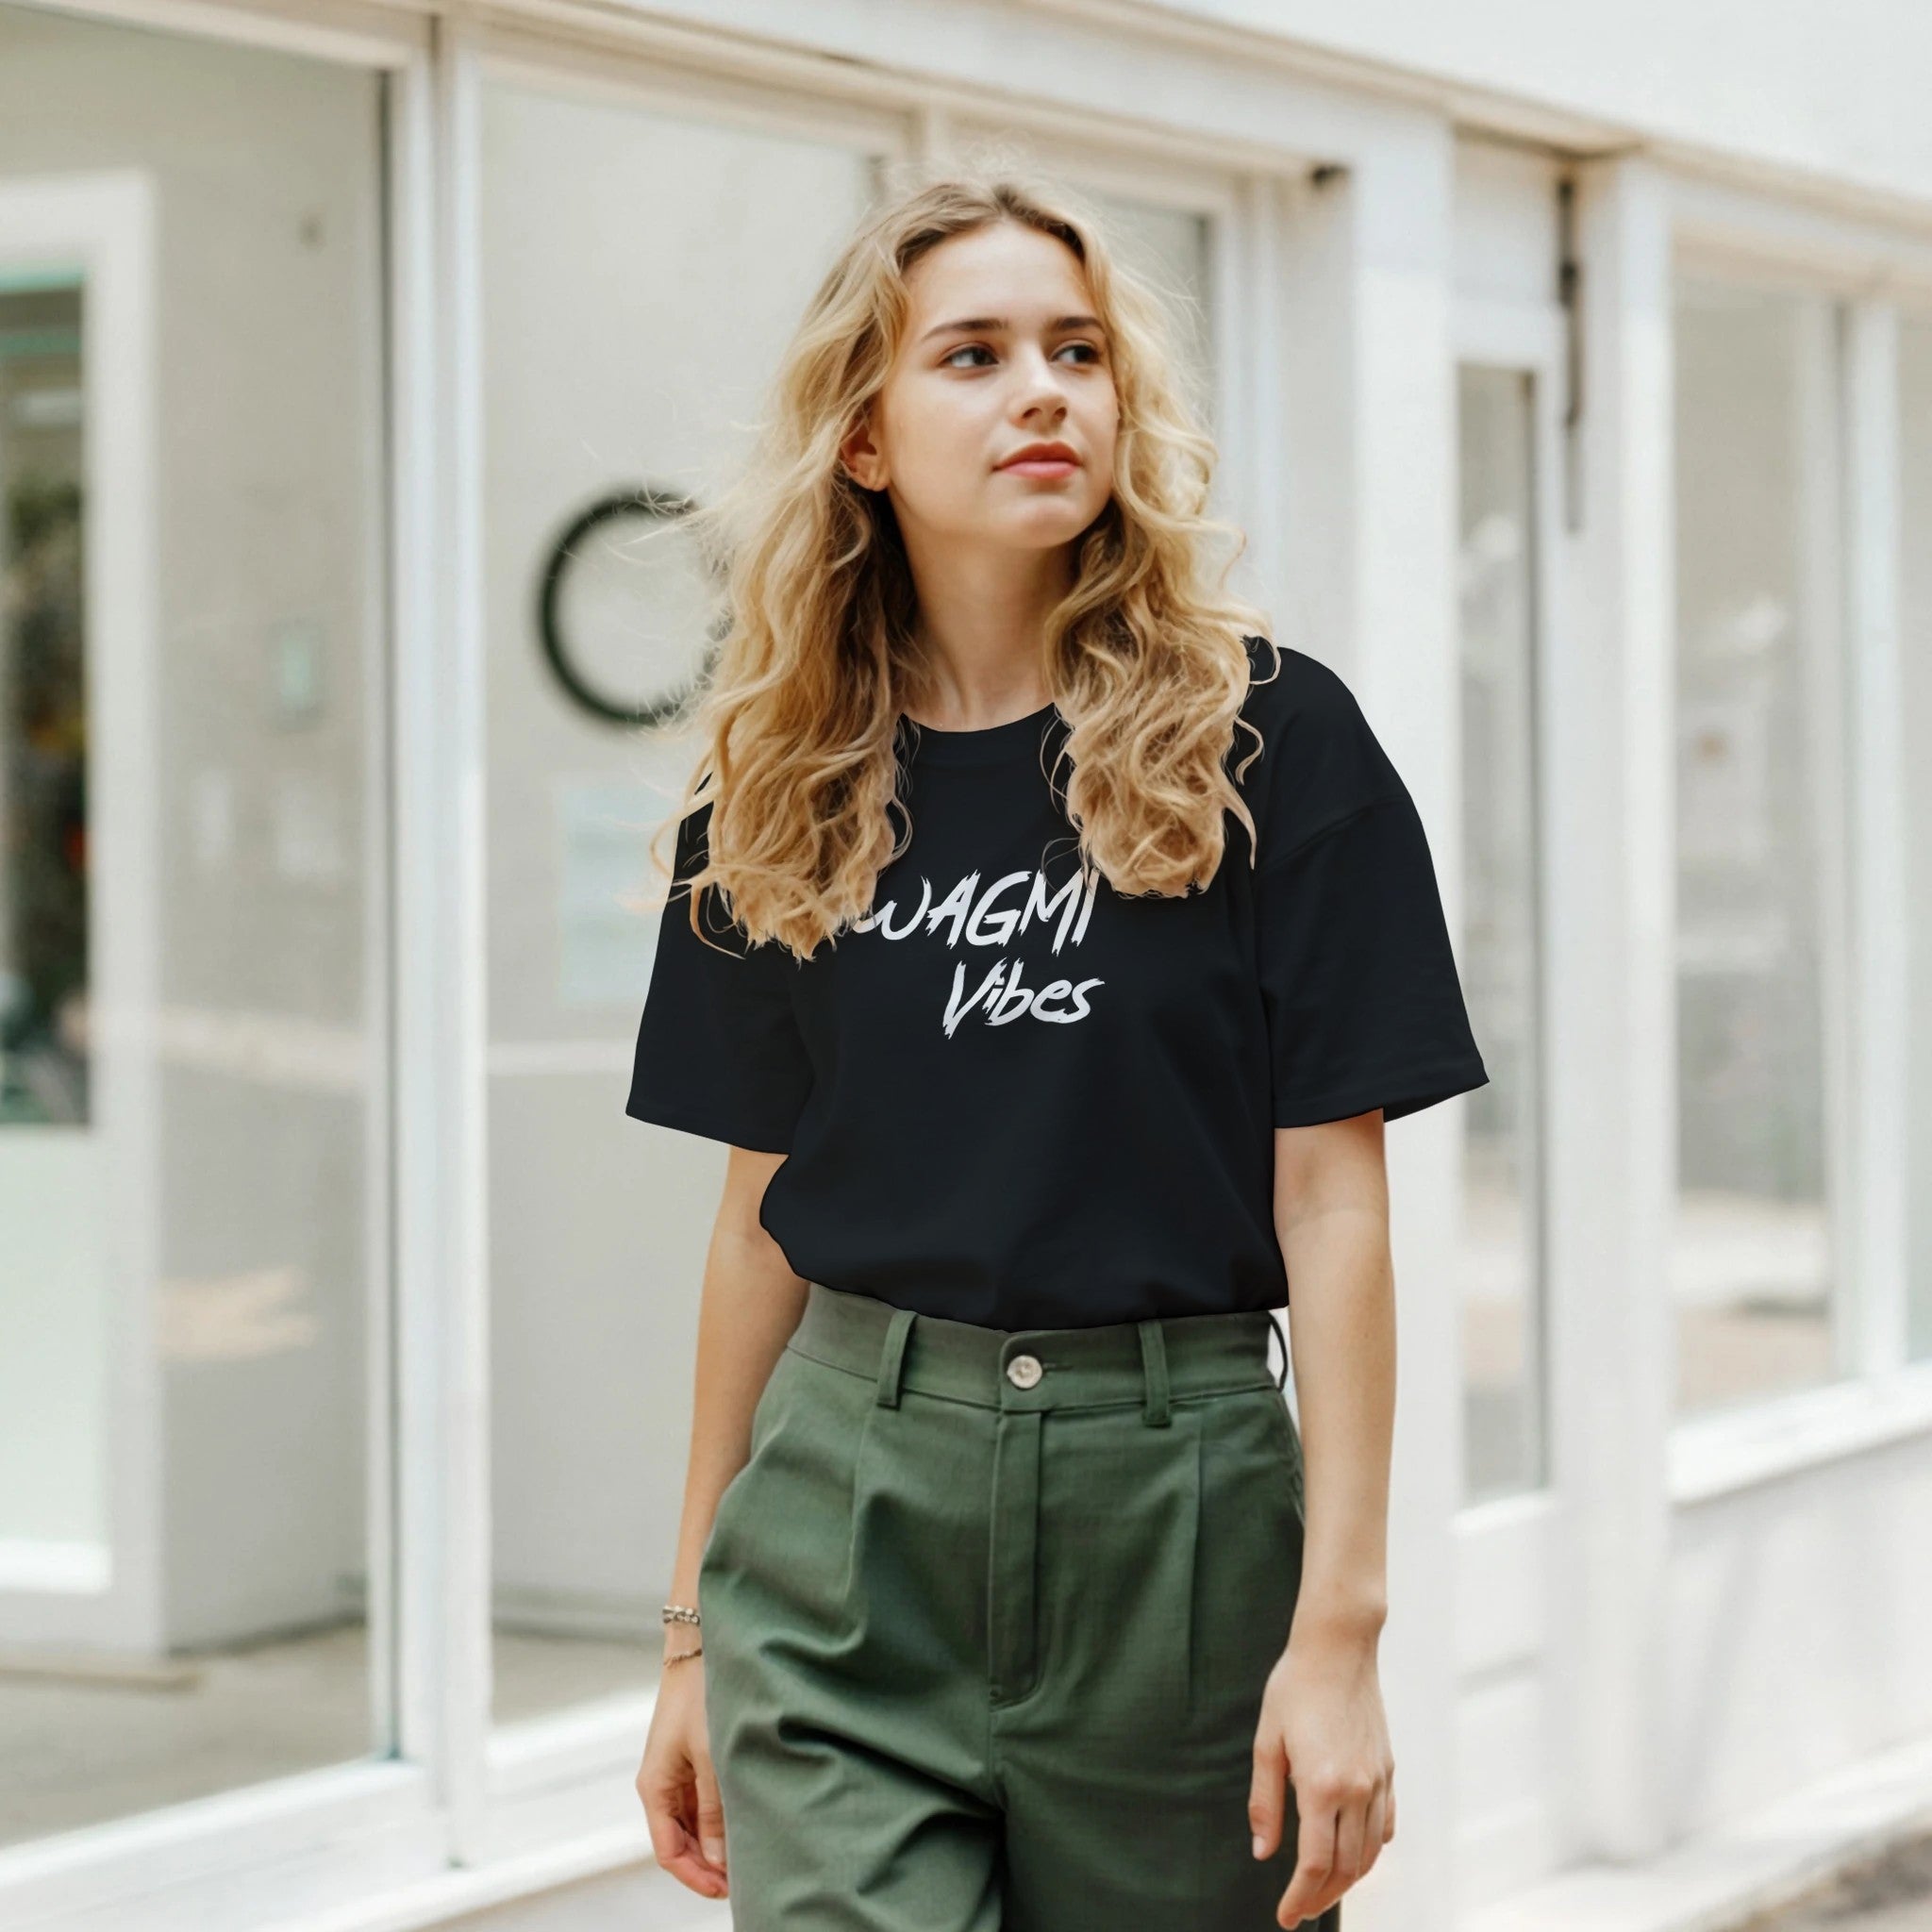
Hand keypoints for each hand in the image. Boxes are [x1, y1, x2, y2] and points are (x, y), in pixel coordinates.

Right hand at [636, 1652, 728, 1900]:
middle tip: (744, 1879)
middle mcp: (661, 1785)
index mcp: (655, 1787)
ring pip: (692, 1825)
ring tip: (748, 1854)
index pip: (669, 1852)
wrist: (701, 1647)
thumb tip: (718, 1860)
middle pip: (680, 1842)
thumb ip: (714, 1810)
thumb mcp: (711, 1757)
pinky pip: (701, 1803)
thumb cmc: (702, 1695)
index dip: (696, 1877)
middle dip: (707, 1865)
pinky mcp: (692, 1759)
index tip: (726, 1891)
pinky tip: (743, 1822)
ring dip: (715, 1843)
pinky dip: (719, 1819)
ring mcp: (676, 1773)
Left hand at [1249, 1623, 1395, 1925]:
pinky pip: (1385, 1827)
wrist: (1339, 1648)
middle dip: (1321, 1898)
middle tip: (1299, 1911)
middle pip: (1344, 1868)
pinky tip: (1352, 1854)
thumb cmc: (1294, 1688)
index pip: (1314, 1863)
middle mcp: (1358, 1791)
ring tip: (1322, 1891)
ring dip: (1347, 1880)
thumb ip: (1265, 1802)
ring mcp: (1379, 1782)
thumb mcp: (1267, 1742)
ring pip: (1369, 1854)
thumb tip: (1263, 1853)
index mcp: (1323, 1786)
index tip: (1285, 1917)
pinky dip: (1370, 1850)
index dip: (1299, 1897)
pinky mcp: (1389, 1771)